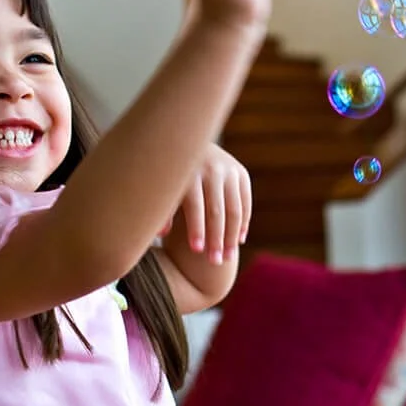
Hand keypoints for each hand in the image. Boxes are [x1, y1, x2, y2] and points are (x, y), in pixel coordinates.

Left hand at [161, 146, 251, 264]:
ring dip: (232, 236)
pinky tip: (238, 241)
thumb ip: (162, 210)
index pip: (195, 205)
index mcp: (188, 172)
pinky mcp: (240, 173)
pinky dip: (243, 223)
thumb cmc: (170, 176)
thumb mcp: (164, 188)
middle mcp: (210, 169)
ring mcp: (228, 170)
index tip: (197, 252)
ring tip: (227, 258)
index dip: (196, 229)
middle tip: (214, 262)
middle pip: (217, 211)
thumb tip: (160, 234)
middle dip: (216, 239)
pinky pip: (245, 202)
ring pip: (234, 209)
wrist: (188, 144)